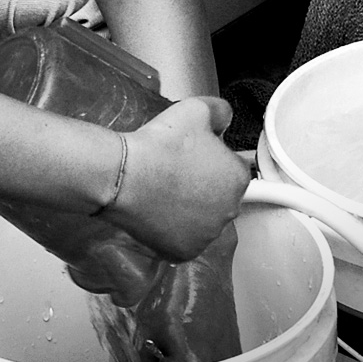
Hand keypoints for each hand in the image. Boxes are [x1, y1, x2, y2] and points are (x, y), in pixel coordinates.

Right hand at [99, 96, 249, 261]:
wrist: (124, 176)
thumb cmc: (159, 144)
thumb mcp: (196, 109)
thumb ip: (220, 112)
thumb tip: (224, 119)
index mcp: (238, 179)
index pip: (233, 169)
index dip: (212, 160)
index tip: (192, 158)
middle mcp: (229, 211)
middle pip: (220, 197)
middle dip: (204, 187)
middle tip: (176, 173)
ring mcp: (207, 235)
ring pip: (202, 220)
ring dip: (190, 210)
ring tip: (164, 192)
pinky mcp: (184, 252)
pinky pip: (183, 240)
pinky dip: (173, 230)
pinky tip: (159, 213)